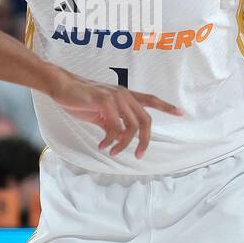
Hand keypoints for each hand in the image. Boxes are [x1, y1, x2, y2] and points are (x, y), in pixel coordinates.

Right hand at [49, 71, 182, 157]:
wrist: (62, 87)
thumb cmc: (80, 99)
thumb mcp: (100, 112)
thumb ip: (112, 122)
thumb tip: (119, 138)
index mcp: (125, 96)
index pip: (150, 99)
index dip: (166, 106)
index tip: (181, 113)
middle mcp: (124, 95)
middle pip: (145, 121)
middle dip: (145, 141)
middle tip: (139, 155)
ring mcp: (115, 97)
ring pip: (131, 127)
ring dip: (123, 144)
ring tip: (113, 152)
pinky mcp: (104, 102)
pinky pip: (115, 128)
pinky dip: (110, 141)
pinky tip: (103, 146)